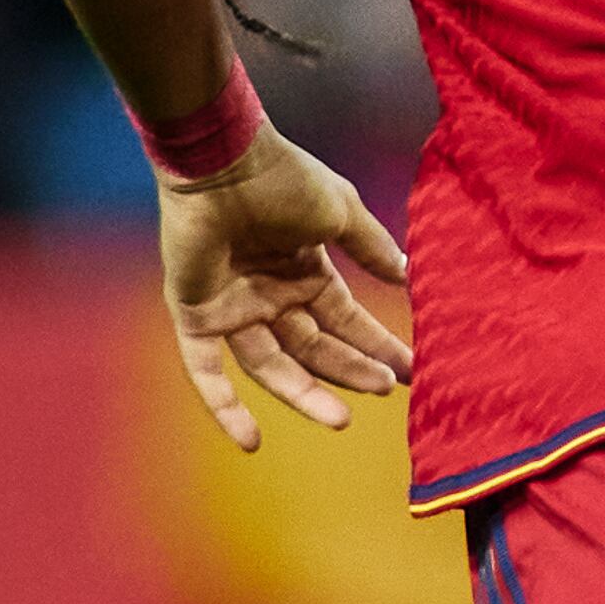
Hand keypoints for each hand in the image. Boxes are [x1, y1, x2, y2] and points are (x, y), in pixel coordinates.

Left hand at [158, 122, 411, 451]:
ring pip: (270, 367)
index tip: (409, 372)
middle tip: (385, 390)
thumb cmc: (283, 178)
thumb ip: (372, 247)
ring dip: (303, 395)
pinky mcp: (195, 316)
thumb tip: (409, 275)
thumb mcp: (341, 212)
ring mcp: (232, 308)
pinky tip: (251, 441)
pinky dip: (224, 406)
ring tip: (339, 420)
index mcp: (304, 272)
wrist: (223, 162)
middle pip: (314, 348)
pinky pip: (207, 370)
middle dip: (350, 371)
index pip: (345, 321)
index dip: (376, 346)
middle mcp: (270, 296)